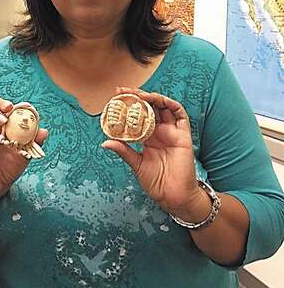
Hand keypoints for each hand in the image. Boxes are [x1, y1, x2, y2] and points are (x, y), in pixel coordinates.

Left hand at [102, 87, 200, 214]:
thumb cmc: (157, 183)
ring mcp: (172, 132)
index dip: (128, 105)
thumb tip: (105, 142)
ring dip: (153, 98)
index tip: (115, 97)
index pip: (138, 116)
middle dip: (137, 97)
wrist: (173, 196)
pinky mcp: (183, 135)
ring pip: (164, 107)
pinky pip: (180, 115)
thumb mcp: (136, 164)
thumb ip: (124, 151)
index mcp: (148, 137)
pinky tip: (160, 101)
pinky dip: (171, 105)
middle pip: (149, 108)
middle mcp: (160, 131)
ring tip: (140, 95)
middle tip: (124, 91)